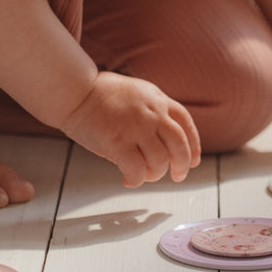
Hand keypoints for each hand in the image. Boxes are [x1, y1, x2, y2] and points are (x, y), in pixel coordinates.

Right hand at [60, 72, 201, 186]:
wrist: (76, 92)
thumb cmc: (101, 94)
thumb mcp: (138, 93)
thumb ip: (153, 111)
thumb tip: (162, 138)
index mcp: (159, 100)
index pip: (186, 123)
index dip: (194, 144)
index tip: (195, 159)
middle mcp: (153, 114)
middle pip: (180, 145)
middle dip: (182, 164)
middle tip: (178, 176)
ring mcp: (137, 129)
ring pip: (160, 161)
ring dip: (155, 174)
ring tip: (145, 175)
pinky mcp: (119, 143)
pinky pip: (137, 170)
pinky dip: (137, 179)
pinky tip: (129, 179)